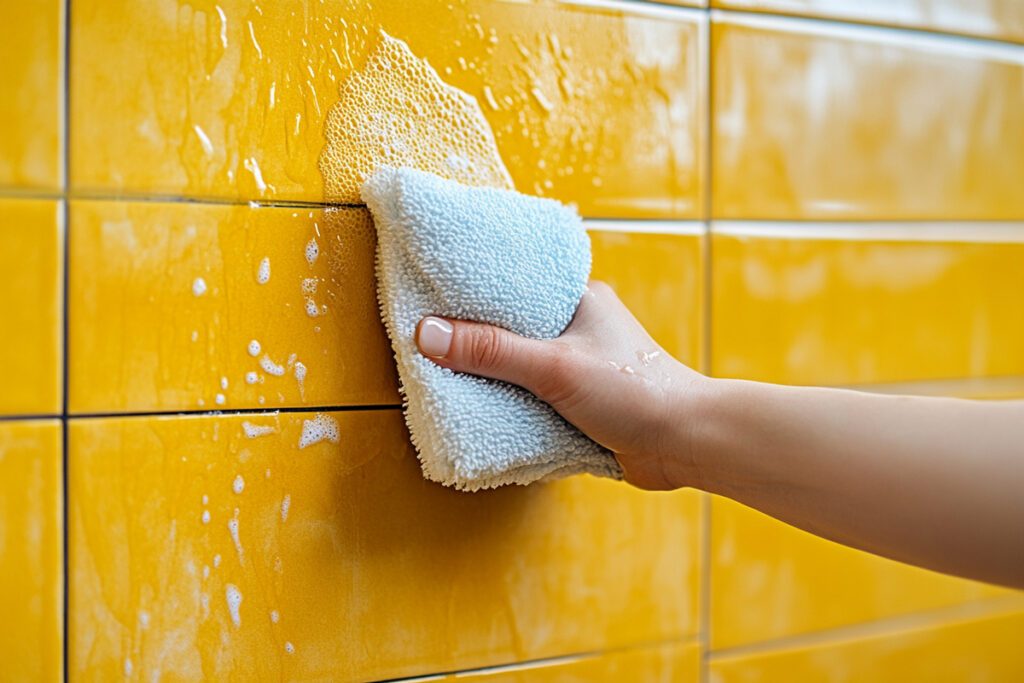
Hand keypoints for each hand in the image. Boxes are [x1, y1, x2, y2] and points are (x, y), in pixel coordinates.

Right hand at [414, 281, 707, 488]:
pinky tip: (481, 412)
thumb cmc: (634, 391)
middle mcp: (577, 328)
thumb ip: (491, 351)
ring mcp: (579, 367)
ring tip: (444, 380)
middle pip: (511, 330)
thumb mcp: (553, 366)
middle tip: (427, 345)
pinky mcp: (581, 404)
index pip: (513, 286)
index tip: (430, 297)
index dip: (473, 292)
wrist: (686, 443)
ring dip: (493, 379)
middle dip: (475, 341)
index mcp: (578, 299)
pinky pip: (532, 399)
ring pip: (520, 367)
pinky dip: (510, 405)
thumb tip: (426, 334)